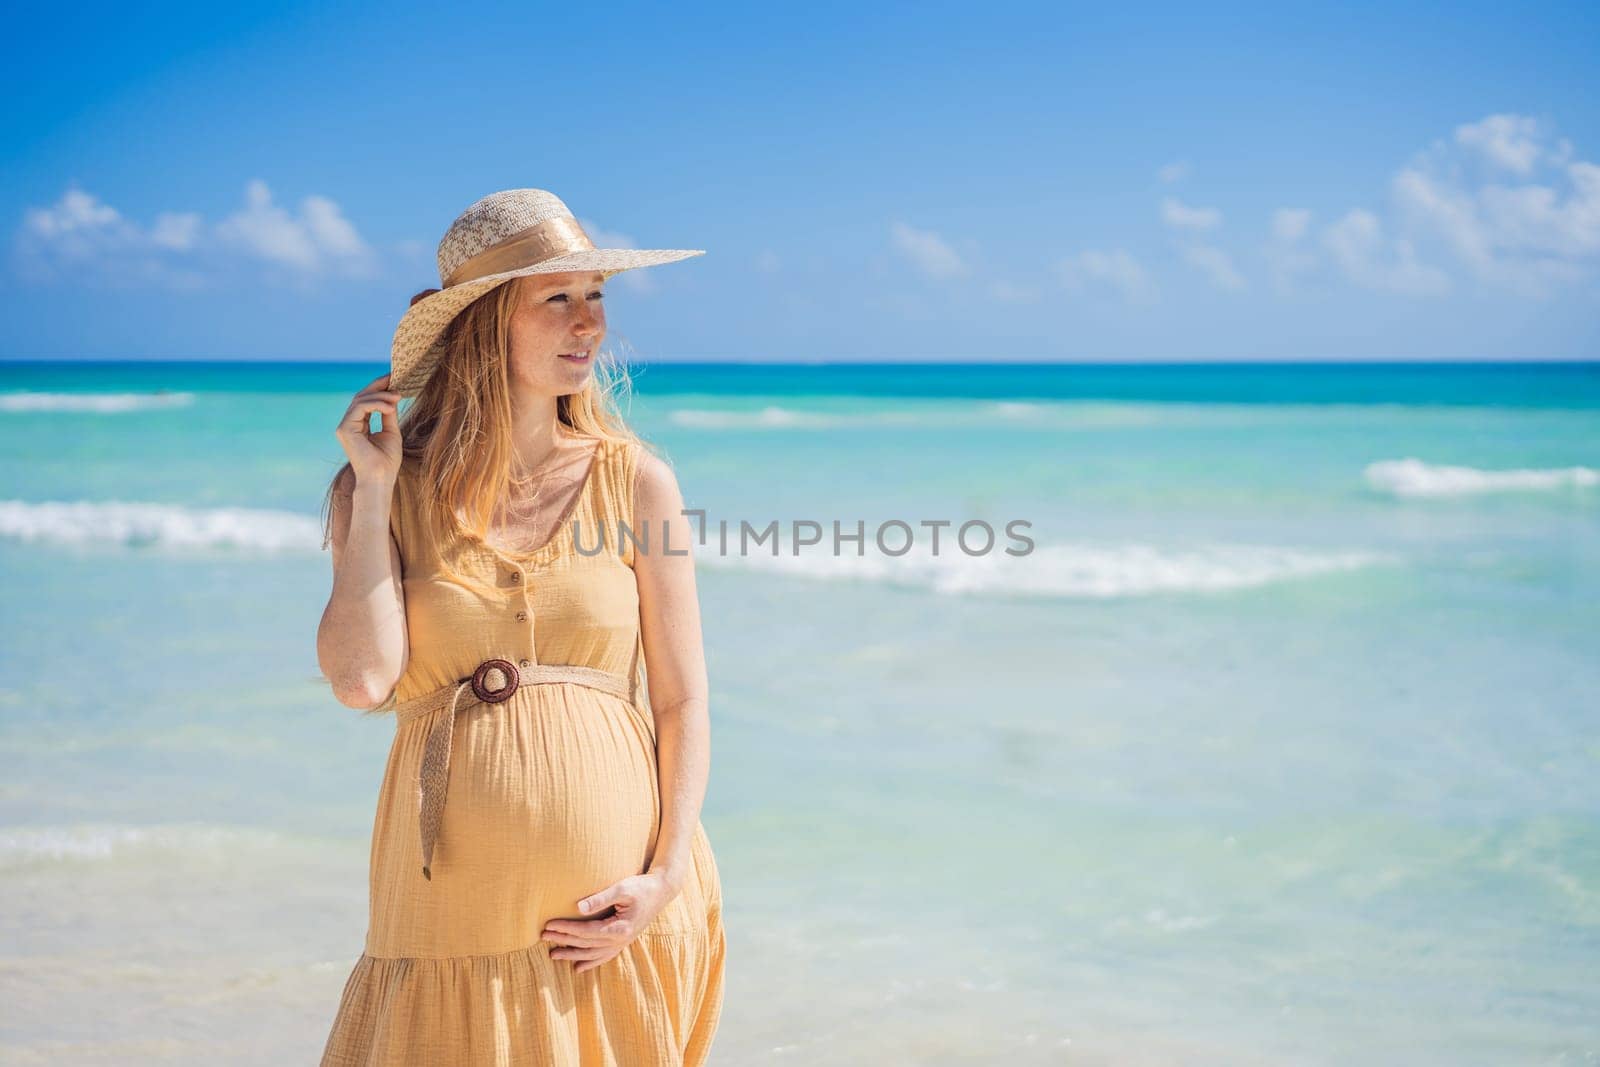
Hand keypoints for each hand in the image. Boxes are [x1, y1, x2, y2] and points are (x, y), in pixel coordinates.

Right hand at [334, 373, 403, 486]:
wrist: (380, 478)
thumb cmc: (387, 461)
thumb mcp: (391, 432)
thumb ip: (389, 415)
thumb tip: (392, 397)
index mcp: (358, 426)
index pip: (366, 401)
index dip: (378, 388)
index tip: (393, 378)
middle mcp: (348, 424)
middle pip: (361, 397)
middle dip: (378, 386)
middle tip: (395, 378)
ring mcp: (344, 427)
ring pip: (360, 400)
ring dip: (381, 396)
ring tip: (397, 396)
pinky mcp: (345, 429)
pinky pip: (359, 407)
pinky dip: (376, 404)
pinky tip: (390, 406)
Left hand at [542, 870, 679, 973]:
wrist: (662, 891)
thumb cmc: (642, 887)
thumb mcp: (622, 888)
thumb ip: (600, 898)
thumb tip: (578, 908)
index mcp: (619, 928)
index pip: (586, 931)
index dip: (566, 929)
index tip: (549, 925)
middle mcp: (620, 940)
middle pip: (586, 944)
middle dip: (563, 940)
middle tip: (543, 936)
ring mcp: (622, 943)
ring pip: (593, 954)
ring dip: (572, 955)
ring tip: (553, 954)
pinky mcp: (624, 942)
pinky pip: (604, 957)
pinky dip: (590, 963)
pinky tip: (578, 968)